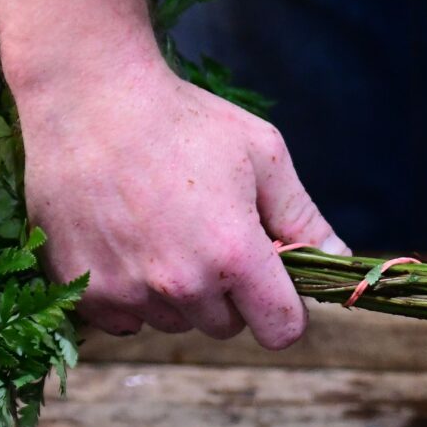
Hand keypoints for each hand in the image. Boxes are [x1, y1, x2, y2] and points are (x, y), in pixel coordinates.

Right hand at [13, 43, 343, 346]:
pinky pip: (126, 319)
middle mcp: (181, 284)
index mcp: (234, 255)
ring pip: (175, 321)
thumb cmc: (182, 118)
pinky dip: (131, 292)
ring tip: (161, 227)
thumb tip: (339, 259)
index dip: (286, 309)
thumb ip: (303, 217)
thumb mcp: (262, 155)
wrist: (87, 96)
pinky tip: (126, 240)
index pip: (281, 330)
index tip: (274, 281)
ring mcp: (129, 291)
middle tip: (208, 233)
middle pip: (226, 326)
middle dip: (229, 292)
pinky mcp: (88, 289)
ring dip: (178, 292)